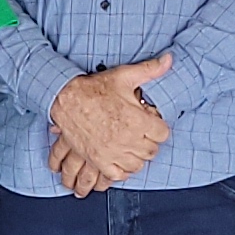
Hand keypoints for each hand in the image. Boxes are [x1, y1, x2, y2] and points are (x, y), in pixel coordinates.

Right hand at [47, 55, 171, 193]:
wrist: (65, 99)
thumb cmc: (94, 88)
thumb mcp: (124, 76)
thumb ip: (150, 69)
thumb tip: (169, 59)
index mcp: (137, 120)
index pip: (163, 134)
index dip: (159, 128)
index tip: (152, 124)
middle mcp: (127, 139)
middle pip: (151, 151)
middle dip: (149, 142)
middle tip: (140, 133)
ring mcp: (112, 152)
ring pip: (137, 165)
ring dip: (136, 156)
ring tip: (131, 145)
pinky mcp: (98, 160)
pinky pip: (118, 174)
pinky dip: (121, 169)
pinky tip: (120, 159)